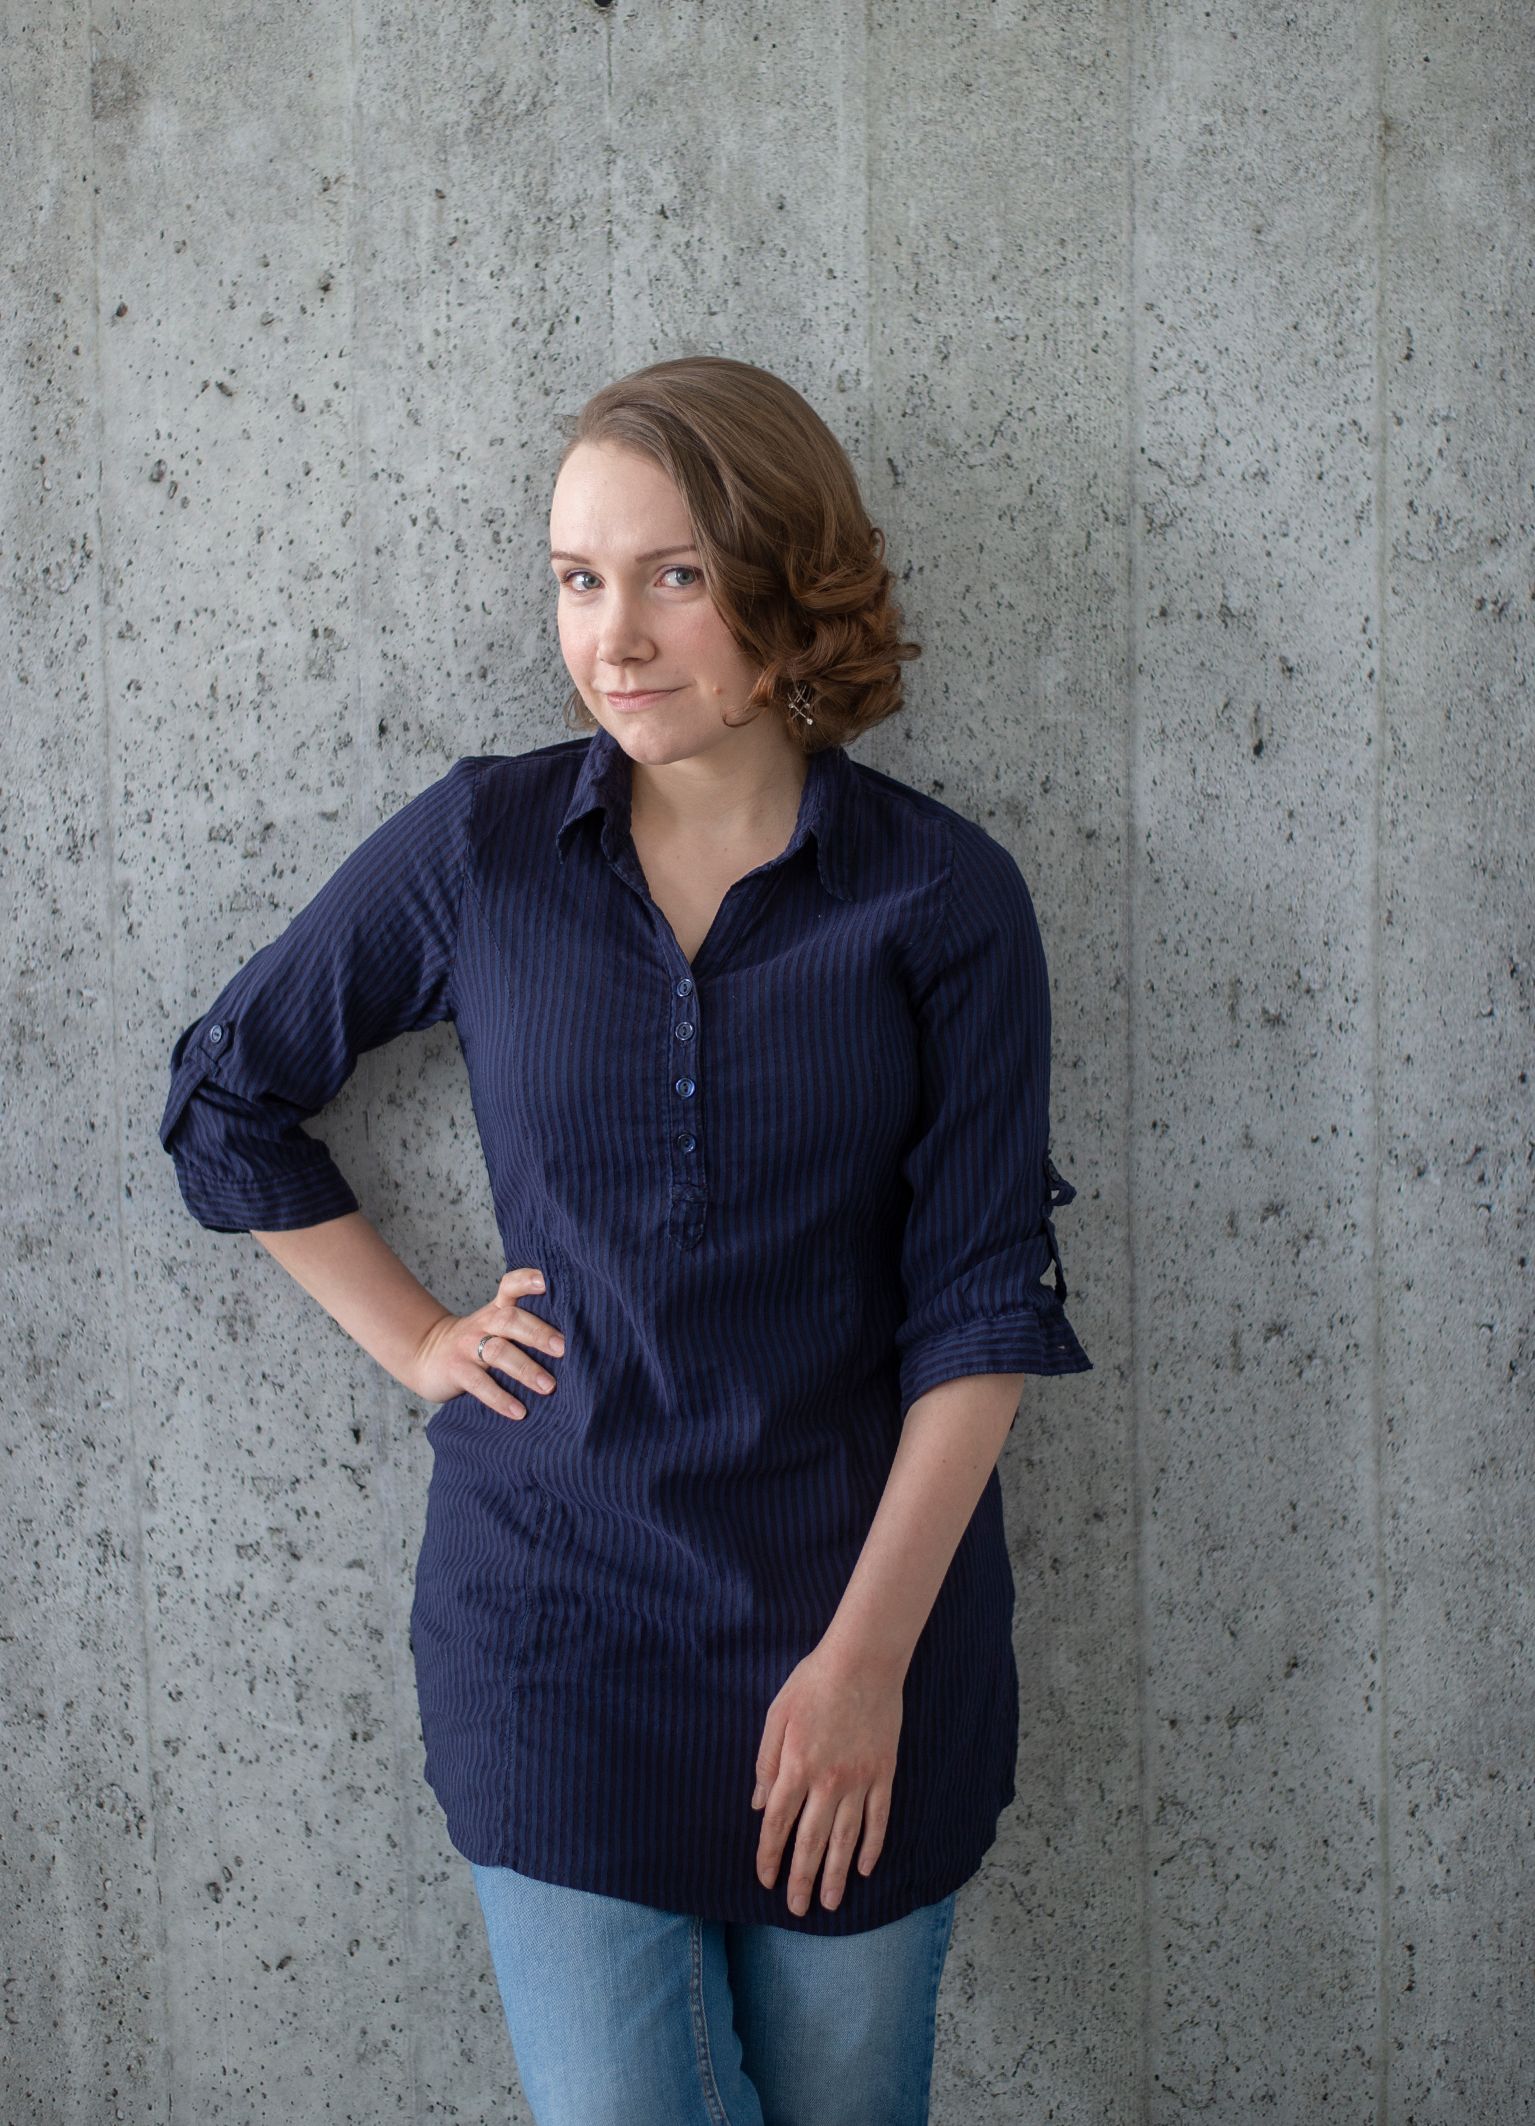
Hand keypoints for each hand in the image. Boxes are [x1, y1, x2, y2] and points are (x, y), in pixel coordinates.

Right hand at [408, 1265, 563, 1417]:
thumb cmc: (478, 1342)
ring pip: (498, 1352)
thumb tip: (580, 1340)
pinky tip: (520, 1412)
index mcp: (498, 1309)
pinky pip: (480, 1384)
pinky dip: (501, 1399)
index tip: (548, 1281)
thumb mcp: (496, 1325)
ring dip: (525, 1369)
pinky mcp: (457, 1371)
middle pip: (511, 1320)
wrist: (426, 1355)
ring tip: (549, 1386)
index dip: (528, 1280)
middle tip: (564, 1349)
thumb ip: (526, 1325)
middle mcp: (484, 1323)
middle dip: (539, 1333)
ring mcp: (468, 1346)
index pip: (511, 1285)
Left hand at [751, 1640, 903, 1915]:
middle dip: (801, 1878)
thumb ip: (766, 1763)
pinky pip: (878, 1819)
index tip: (766, 1880)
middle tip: (798, 1910)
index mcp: (796, 1766)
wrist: (863, 1661)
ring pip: (845, 1839)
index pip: (778, 1824)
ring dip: (835, 1874)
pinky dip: (871, 1847)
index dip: (770, 1855)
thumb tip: (760, 1805)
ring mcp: (859, 1780)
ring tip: (829, 1903)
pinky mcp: (884, 1774)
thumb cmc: (813, 1683)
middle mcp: (827, 1782)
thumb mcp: (776, 1716)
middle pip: (811, 1841)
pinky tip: (864, 1868)